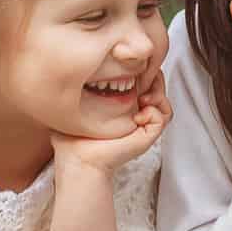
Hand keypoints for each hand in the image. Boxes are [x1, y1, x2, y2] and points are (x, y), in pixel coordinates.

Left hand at [51, 70, 172, 174]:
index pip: (140, 82)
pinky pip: (164, 117)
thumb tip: (67, 70)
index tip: (126, 71)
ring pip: (164, 103)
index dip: (140, 72)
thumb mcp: (72, 107)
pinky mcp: (146, 136)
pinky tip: (138, 114)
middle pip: (157, 88)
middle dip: (152, 79)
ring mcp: (142, 125)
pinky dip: (155, 112)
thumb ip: (73, 89)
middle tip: (139, 81)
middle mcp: (134, 115)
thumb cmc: (71, 140)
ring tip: (141, 97)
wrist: (77, 160)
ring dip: (157, 94)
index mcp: (120, 107)